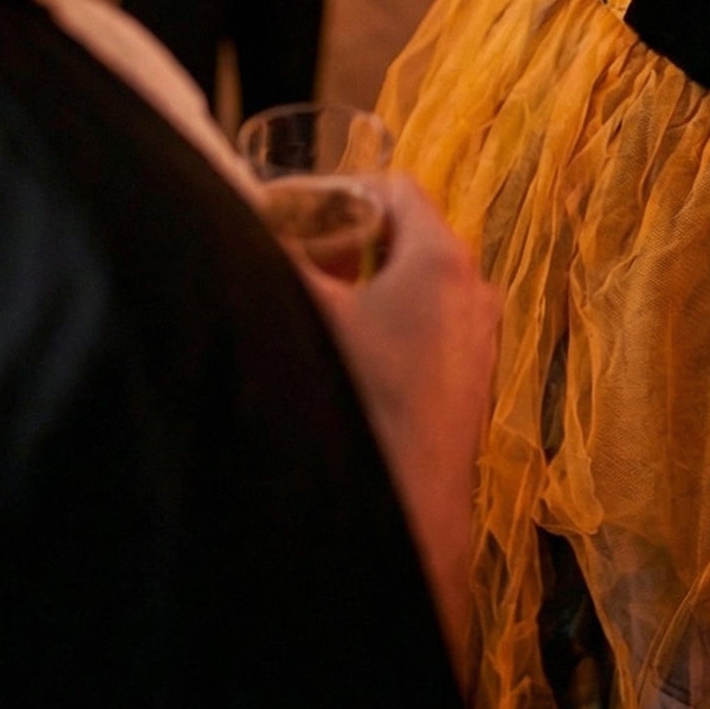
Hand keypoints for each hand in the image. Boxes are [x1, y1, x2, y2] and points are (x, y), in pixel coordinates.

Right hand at [299, 176, 497, 667]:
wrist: (405, 519)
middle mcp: (474, 292)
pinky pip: (428, 328)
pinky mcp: (471, 386)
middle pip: (405, 236)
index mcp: (443, 260)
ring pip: (415, 286)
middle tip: (293, 259)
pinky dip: (385, 325)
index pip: (394, 189)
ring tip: (310, 307)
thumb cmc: (356, 404)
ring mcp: (478, 342)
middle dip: (345, 242)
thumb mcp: (303, 317)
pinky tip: (341, 356)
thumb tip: (231, 224)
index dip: (339, 191)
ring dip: (363, 287)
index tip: (294, 210)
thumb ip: (272, 263)